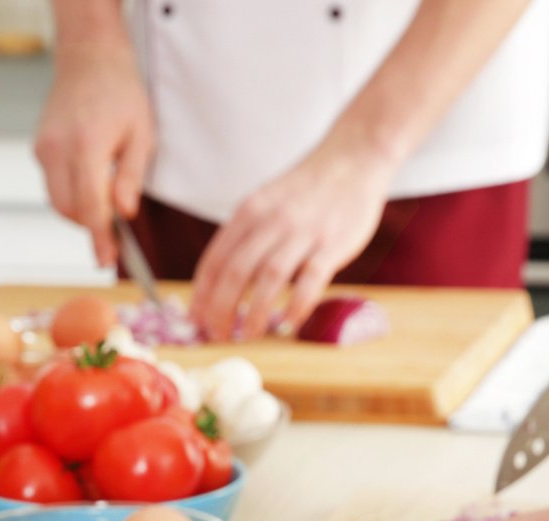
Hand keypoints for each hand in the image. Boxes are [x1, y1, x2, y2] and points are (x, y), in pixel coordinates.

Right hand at [34, 40, 153, 268]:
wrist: (89, 57)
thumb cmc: (121, 92)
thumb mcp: (142, 133)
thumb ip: (131, 176)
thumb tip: (125, 214)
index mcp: (87, 144)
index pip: (89, 205)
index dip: (99, 237)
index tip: (106, 260)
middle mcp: (58, 148)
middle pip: (68, 209)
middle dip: (90, 225)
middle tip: (115, 232)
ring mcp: (43, 148)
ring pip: (57, 201)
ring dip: (80, 210)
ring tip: (105, 198)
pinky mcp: (38, 148)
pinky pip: (53, 184)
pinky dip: (71, 192)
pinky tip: (89, 177)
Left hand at [189, 142, 391, 341]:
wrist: (353, 157)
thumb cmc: (306, 190)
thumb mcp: (266, 202)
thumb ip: (246, 236)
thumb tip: (222, 283)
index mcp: (249, 211)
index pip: (216, 259)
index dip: (202, 294)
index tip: (196, 319)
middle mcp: (272, 220)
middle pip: (236, 272)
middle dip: (221, 309)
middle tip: (217, 335)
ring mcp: (304, 232)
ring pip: (269, 278)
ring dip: (255, 312)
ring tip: (248, 336)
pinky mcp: (333, 244)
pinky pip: (310, 280)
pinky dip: (296, 305)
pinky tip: (288, 323)